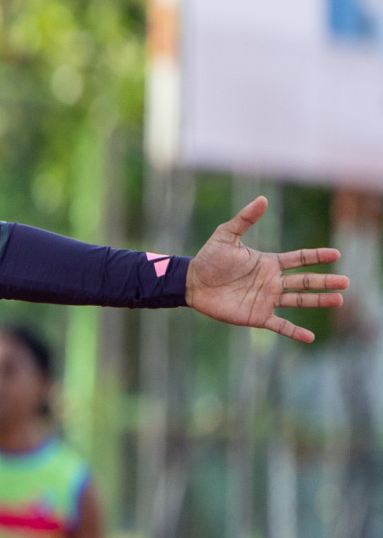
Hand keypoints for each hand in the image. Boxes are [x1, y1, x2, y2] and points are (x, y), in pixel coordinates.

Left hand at [186, 197, 347, 342]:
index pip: (300, 259)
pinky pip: (280, 325)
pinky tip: (310, 337)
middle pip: (305, 281)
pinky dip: (294, 332)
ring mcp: (267, 299)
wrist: (191, 283)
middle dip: (325, 281)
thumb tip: (262, 199)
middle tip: (346, 282)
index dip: (317, 256)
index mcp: (269, 263)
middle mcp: (272, 281)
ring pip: (299, 301)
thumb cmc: (208, 259)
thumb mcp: (226, 235)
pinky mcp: (257, 316)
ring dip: (318, 301)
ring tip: (338, 300)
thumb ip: (245, 219)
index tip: (336, 254)